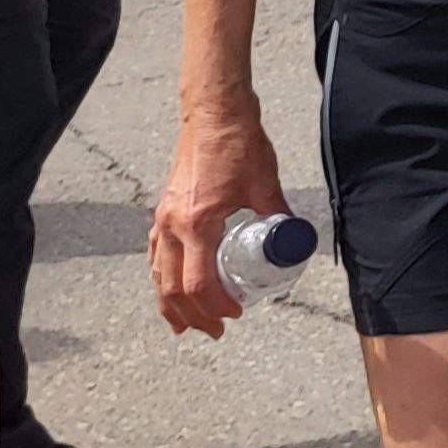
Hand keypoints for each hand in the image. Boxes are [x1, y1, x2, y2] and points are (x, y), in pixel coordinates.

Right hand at [146, 103, 292, 337]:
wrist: (213, 114)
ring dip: (171, 304)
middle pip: (171, 288)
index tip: (236, 314)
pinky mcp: (162, 210)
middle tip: (215, 332)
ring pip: (157, 274)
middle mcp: (171, 225)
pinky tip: (169, 288)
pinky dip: (160, 279)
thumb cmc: (238, 145)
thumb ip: (278, 216)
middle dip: (192, 316)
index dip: (216, 305)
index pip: (199, 282)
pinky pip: (154, 255)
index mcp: (196, 223)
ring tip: (187, 325)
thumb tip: (293, 242)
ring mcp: (162, 218)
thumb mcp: (265, 184)